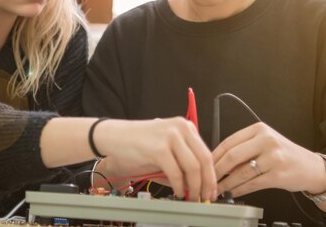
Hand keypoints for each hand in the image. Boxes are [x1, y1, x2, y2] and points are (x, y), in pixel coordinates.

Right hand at [94, 117, 216, 200]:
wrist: (113, 137)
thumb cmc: (138, 145)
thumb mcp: (166, 150)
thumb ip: (182, 163)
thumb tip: (198, 186)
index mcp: (185, 127)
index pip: (206, 153)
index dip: (211, 175)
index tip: (211, 190)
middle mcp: (180, 127)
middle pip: (204, 160)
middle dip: (206, 183)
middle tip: (204, 198)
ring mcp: (170, 136)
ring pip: (193, 167)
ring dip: (194, 187)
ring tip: (191, 198)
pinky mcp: (159, 148)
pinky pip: (176, 173)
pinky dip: (179, 187)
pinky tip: (178, 193)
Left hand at [212, 122, 325, 197]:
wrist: (311, 168)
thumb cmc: (284, 155)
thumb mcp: (264, 143)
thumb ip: (243, 149)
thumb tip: (216, 163)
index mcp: (259, 129)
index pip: (229, 142)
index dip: (213, 155)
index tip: (204, 165)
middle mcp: (266, 141)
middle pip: (232, 156)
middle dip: (216, 170)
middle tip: (207, 179)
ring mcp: (273, 158)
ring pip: (241, 173)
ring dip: (226, 184)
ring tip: (217, 189)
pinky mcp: (278, 176)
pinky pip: (251, 184)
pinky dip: (238, 190)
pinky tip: (232, 193)